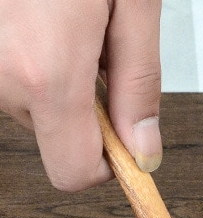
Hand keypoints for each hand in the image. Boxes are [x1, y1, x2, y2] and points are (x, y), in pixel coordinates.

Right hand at [0, 0, 161, 190]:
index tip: (127, 139)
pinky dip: (34, 57)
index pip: (73, 171)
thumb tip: (144, 150)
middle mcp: (1, 74)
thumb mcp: (134, 5)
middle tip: (98, 47)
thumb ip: (139, 84)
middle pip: (55, 136)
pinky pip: (12, 76)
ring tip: (67, 21)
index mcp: (45, 73)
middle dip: (85, 106)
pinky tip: (45, 18)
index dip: (107, 164)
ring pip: (32, 104)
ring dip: (57, 78)